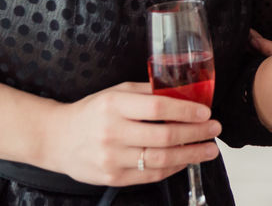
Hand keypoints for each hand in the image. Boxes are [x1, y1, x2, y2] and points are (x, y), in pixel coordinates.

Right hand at [42, 82, 221, 185]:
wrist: (57, 139)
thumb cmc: (91, 112)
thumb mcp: (116, 93)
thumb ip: (147, 93)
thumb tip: (184, 93)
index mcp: (114, 105)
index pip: (158, 107)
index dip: (186, 111)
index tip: (206, 112)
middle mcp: (112, 132)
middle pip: (164, 136)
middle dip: (196, 133)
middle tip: (214, 130)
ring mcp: (111, 158)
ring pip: (160, 159)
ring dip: (190, 155)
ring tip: (209, 150)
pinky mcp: (112, 178)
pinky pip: (149, 175)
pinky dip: (172, 167)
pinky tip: (185, 161)